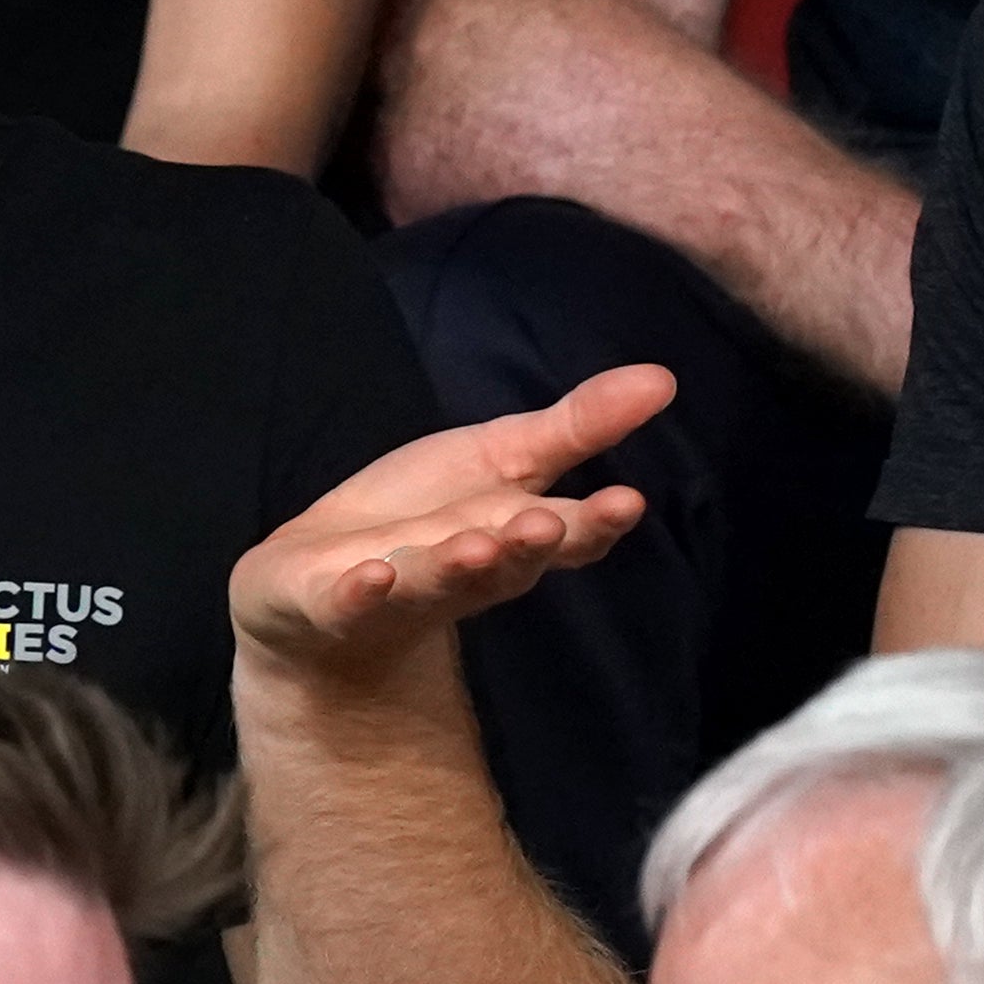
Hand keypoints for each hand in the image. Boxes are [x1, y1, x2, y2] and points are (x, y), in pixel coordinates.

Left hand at [230, 364, 676, 686]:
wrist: (319, 584)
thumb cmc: (424, 514)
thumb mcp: (502, 457)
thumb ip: (577, 427)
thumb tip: (663, 378)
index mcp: (514, 536)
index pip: (567, 534)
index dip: (595, 523)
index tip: (627, 500)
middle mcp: (469, 572)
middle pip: (508, 563)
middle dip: (527, 545)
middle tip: (546, 526)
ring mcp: (403, 592)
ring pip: (437, 583)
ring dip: (457, 567)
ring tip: (475, 547)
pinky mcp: (338, 605)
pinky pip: (352, 604)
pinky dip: (363, 593)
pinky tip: (373, 576)